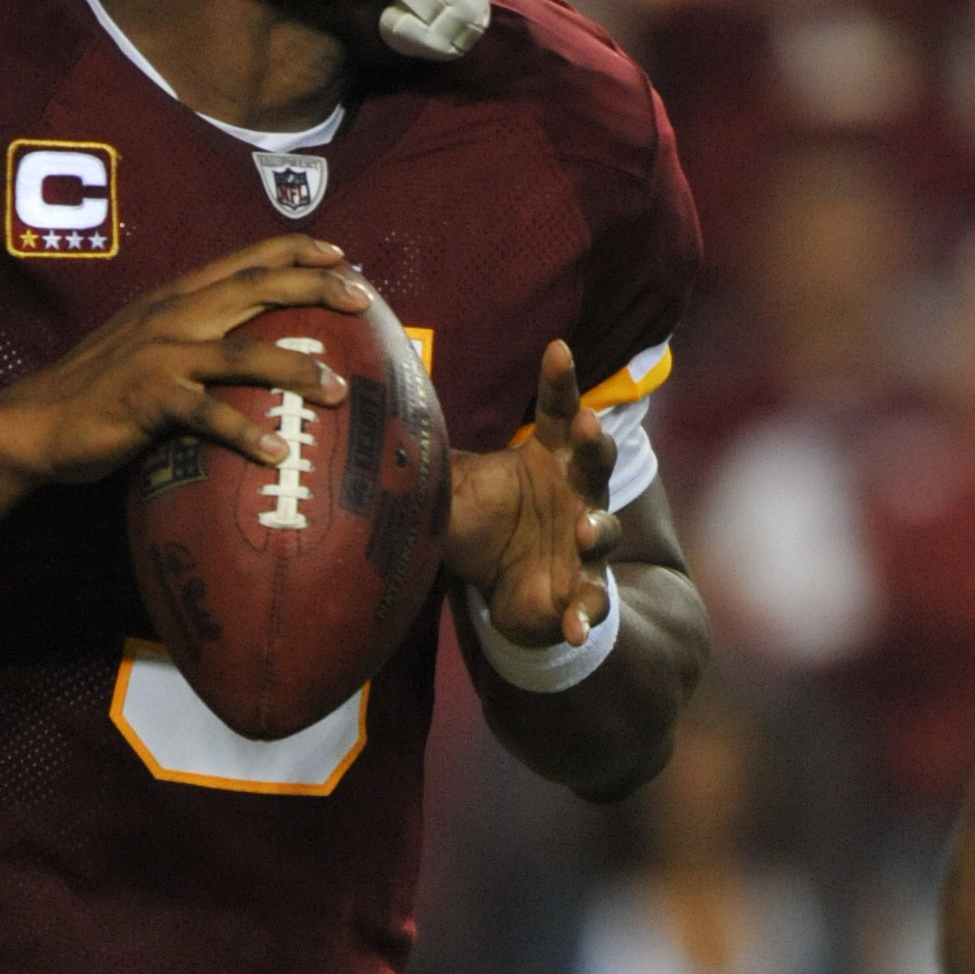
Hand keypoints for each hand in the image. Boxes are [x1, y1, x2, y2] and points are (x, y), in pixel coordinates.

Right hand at [0, 239, 368, 486]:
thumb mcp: (145, 346)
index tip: (342, 254)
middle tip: (364, 300)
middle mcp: (172, 316)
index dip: (295, 249)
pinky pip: (207, 416)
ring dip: (296, 368)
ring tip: (340, 390)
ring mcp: (160, 356)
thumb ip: (190, 336)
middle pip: (255, 289)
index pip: (244, 259)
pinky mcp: (148, 400)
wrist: (35, 422)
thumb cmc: (97, 392)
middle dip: (315, 287)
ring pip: (243, 352)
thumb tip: (242, 348)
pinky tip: (277, 454)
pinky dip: (245, 434)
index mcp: (174, 298)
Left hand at [442, 340, 616, 647]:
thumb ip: (426, 466)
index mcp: (547, 456)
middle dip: (594, 441)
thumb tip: (372, 425)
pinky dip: (585, 613)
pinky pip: (590, 601)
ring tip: (581, 530)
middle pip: (594, 459)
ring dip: (596, 528)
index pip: (558, 409)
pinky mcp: (580, 590)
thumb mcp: (449, 494)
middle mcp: (575, 491)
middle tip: (587, 425)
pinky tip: (574, 625)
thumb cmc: (483, 524)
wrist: (503, 590)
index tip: (558, 348)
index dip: (560, 380)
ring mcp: (584, 540)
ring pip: (602, 528)